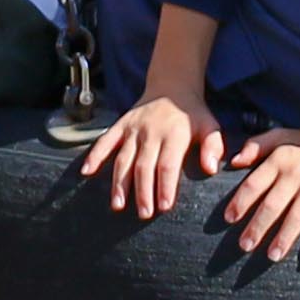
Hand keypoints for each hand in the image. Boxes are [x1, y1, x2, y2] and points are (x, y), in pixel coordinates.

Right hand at [78, 89, 226, 221]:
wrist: (172, 86)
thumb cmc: (193, 114)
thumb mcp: (210, 126)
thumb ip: (213, 146)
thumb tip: (211, 168)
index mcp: (174, 134)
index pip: (168, 164)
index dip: (165, 186)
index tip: (164, 206)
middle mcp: (151, 131)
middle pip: (144, 165)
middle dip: (142, 191)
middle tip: (143, 214)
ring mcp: (132, 128)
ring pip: (123, 158)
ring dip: (119, 183)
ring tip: (118, 205)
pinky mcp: (120, 125)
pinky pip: (105, 141)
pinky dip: (95, 156)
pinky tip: (86, 172)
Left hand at [218, 127, 299, 262]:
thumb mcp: (279, 136)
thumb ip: (255, 146)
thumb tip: (234, 162)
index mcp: (279, 160)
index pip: (254, 184)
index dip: (240, 202)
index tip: (229, 219)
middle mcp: (296, 175)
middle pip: (273, 205)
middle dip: (258, 227)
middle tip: (245, 246)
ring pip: (298, 215)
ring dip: (285, 237)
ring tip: (273, 256)